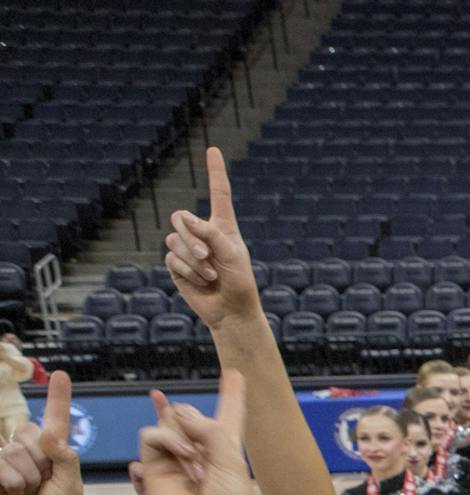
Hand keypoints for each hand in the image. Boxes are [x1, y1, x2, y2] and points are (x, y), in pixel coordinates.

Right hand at [0, 373, 83, 494]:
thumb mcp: (71, 486)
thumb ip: (65, 457)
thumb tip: (51, 434)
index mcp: (50, 454)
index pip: (53, 421)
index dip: (57, 398)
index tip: (60, 375)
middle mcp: (24, 453)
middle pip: (29, 434)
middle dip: (40, 463)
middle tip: (40, 488)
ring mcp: (3, 462)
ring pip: (13, 450)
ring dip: (25, 477)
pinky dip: (8, 480)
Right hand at [129, 377, 253, 494]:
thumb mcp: (231, 461)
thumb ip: (208, 429)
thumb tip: (175, 412)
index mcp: (228, 451)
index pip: (230, 415)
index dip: (233, 394)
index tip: (236, 373)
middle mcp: (201, 451)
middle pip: (189, 414)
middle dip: (195, 421)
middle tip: (203, 454)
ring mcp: (175, 459)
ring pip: (168, 421)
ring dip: (180, 436)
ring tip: (194, 466)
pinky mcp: (154, 467)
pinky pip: (151, 435)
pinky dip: (165, 441)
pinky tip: (179, 461)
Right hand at [163, 149, 259, 330]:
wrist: (231, 311)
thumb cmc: (239, 283)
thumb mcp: (232, 255)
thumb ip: (210, 233)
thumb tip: (184, 218)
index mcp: (223, 226)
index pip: (218, 194)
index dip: (215, 171)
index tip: (213, 149)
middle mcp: (202, 233)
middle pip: (180, 216)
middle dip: (191, 236)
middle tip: (208, 256)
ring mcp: (187, 248)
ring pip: (175, 240)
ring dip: (194, 260)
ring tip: (211, 274)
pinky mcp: (177, 265)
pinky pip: (172, 258)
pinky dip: (188, 271)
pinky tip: (202, 282)